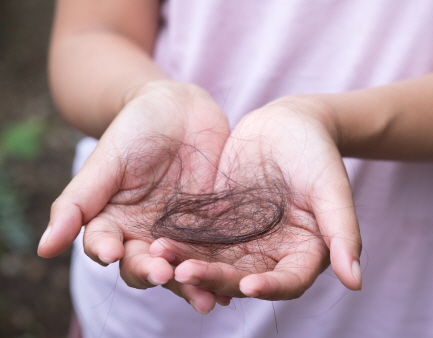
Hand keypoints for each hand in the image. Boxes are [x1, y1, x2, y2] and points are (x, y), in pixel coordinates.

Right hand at [38, 80, 230, 309]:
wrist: (180, 109)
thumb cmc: (136, 129)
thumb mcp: (105, 162)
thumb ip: (78, 203)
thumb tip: (43, 250)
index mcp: (112, 222)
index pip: (104, 245)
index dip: (106, 251)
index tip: (113, 252)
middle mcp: (144, 234)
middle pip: (144, 265)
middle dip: (152, 272)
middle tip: (163, 275)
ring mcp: (179, 234)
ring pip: (181, 267)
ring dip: (190, 284)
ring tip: (205, 298)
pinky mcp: (210, 228)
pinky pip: (214, 252)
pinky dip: (220, 269)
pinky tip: (231, 284)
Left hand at [152, 95, 361, 303]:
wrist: (286, 122)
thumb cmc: (317, 152)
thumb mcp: (331, 187)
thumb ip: (343, 231)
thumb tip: (356, 281)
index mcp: (304, 250)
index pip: (289, 280)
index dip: (271, 287)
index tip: (250, 285)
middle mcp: (271, 252)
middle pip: (243, 276)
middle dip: (216, 278)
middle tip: (187, 273)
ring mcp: (242, 239)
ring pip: (215, 261)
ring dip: (189, 264)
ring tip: (161, 256)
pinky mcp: (219, 223)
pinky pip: (198, 238)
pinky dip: (180, 242)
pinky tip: (157, 240)